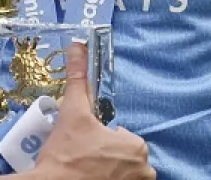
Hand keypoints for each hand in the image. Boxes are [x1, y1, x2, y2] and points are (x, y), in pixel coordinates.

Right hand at [34, 41, 154, 178]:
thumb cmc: (65, 153)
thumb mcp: (72, 112)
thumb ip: (79, 78)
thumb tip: (78, 45)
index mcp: (135, 145)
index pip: (119, 138)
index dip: (99, 141)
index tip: (83, 146)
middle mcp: (145, 170)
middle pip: (123, 158)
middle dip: (105, 158)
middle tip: (82, 161)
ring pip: (124, 174)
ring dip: (109, 173)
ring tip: (86, 173)